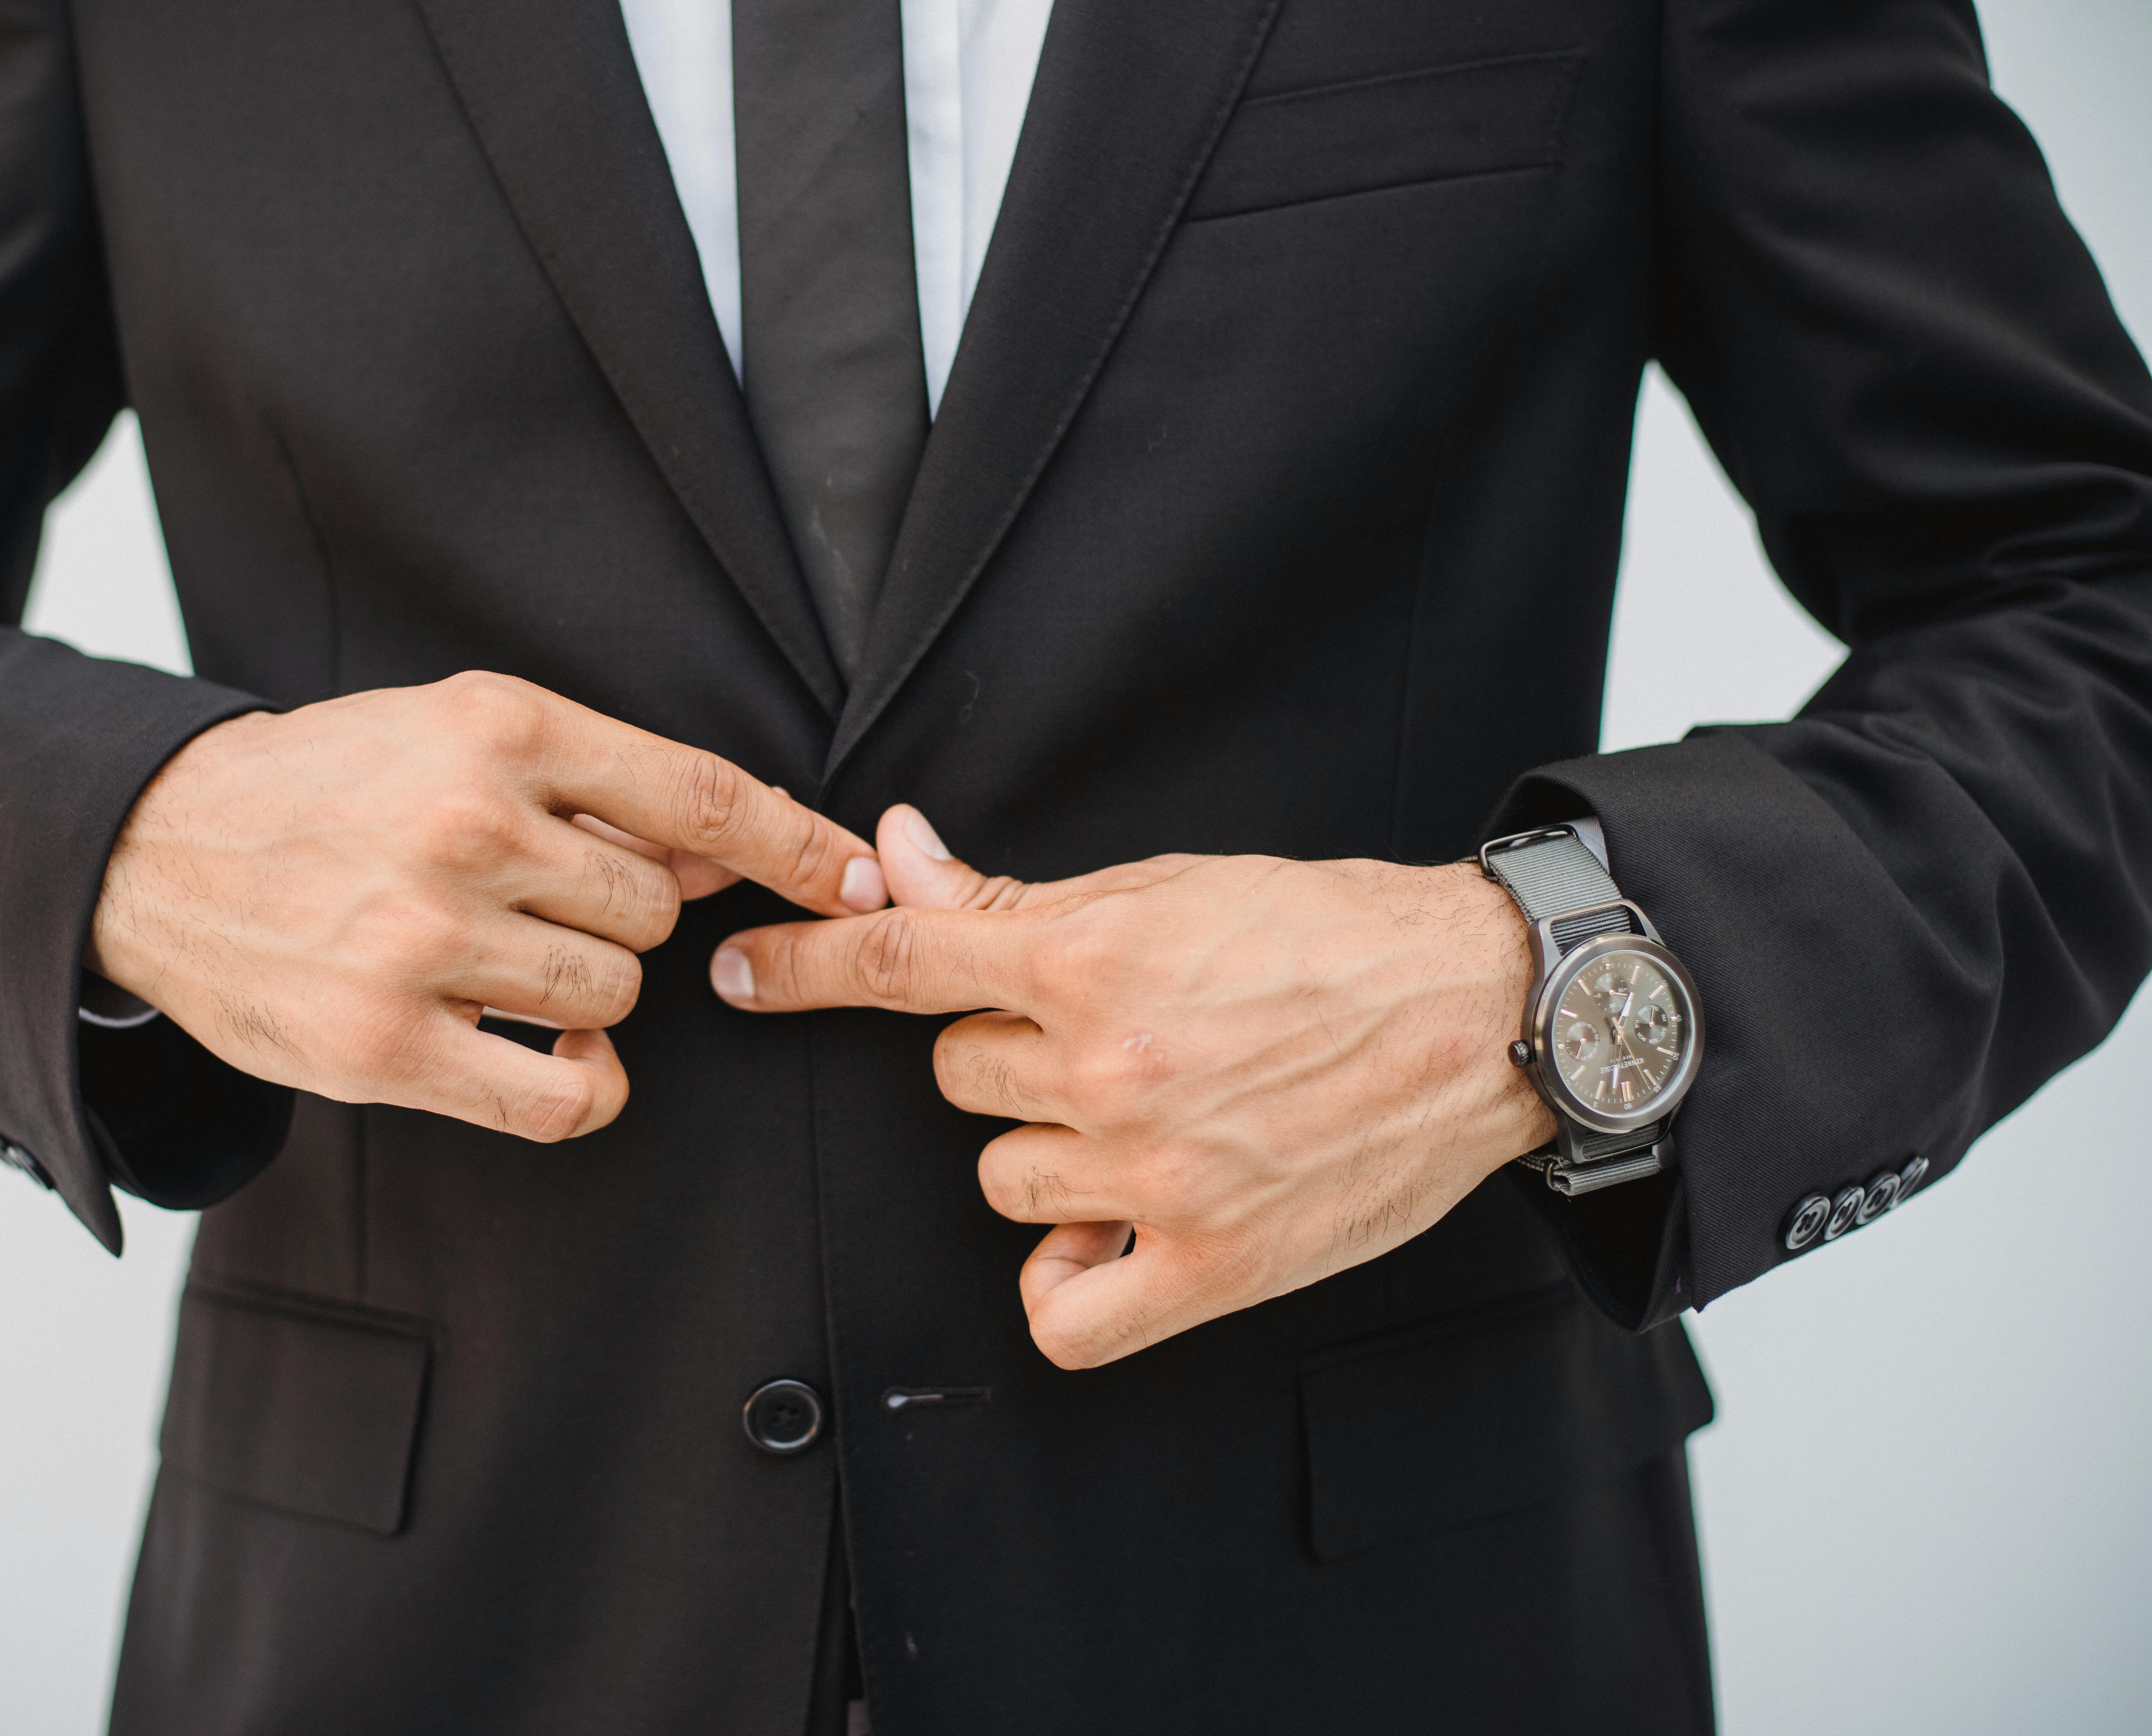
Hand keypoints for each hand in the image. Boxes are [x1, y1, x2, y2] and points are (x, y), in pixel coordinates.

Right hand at [88, 672, 882, 1140]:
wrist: (158, 850)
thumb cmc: (331, 790)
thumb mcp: (457, 735)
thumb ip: (598, 788)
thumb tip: (728, 857)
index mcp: (497, 729)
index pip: (697, 794)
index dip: (796, 845)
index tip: (858, 879)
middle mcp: (466, 827)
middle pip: (654, 915)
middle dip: (615, 921)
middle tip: (525, 906)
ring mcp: (421, 940)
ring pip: (611, 1000)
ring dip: (577, 996)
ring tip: (486, 962)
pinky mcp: (382, 1045)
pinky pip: (560, 1096)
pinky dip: (575, 1088)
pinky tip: (534, 1056)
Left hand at [708, 807, 1551, 1367]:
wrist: (1479, 1011)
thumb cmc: (1328, 937)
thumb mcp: (1167, 888)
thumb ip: (1014, 898)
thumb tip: (900, 855)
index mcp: (1091, 963)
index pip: (900, 962)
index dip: (803, 964)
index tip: (739, 975)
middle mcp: (1110, 1071)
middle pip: (957, 1077)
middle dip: (1011, 1056)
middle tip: (1113, 1039)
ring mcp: (1156, 1178)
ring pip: (1002, 1179)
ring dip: (1050, 1154)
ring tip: (1148, 1118)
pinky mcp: (1211, 1266)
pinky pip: (1064, 1313)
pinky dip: (1070, 1281)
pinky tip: (1111, 1236)